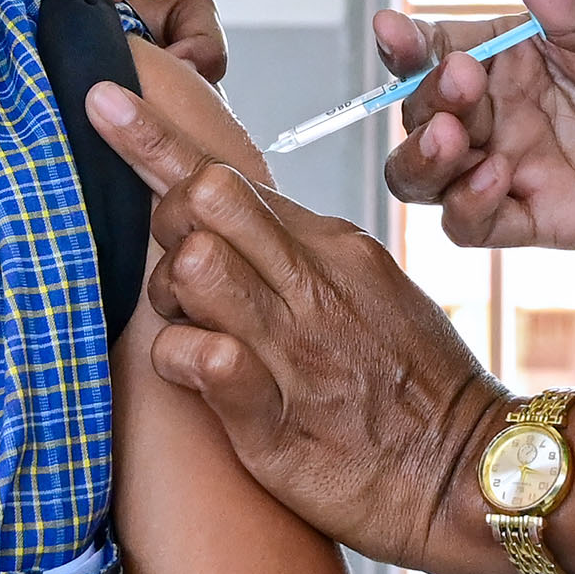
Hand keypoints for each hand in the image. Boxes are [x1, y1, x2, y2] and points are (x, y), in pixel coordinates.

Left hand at [86, 79, 515, 573]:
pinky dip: (179, 360)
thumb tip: (227, 225)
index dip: (153, 136)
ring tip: (190, 326)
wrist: (471, 475)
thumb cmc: (414, 389)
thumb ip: (298, 256)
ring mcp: (294, 348)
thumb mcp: (370, 292)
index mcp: (332, 247)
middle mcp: (312, 283)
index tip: (102, 99)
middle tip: (175, 269)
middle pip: (204, 195)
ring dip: (167, 293)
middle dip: (162, 217)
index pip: (231, 173)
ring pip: (194, 266)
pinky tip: (195, 375)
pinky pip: (202, 359)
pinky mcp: (275, 421)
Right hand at [380, 0, 574, 252]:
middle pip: (420, 114)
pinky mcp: (538, 219)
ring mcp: (515, 167)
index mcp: (512, 55)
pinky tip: (494, 181)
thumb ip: (574, 4)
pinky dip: (465, 207)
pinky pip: (473, 225)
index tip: (394, 31)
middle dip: (425, 100)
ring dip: (423, 158)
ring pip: (425, 175)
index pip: (433, 50)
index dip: (404, 45)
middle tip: (463, 83)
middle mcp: (502, 111)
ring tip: (456, 138)